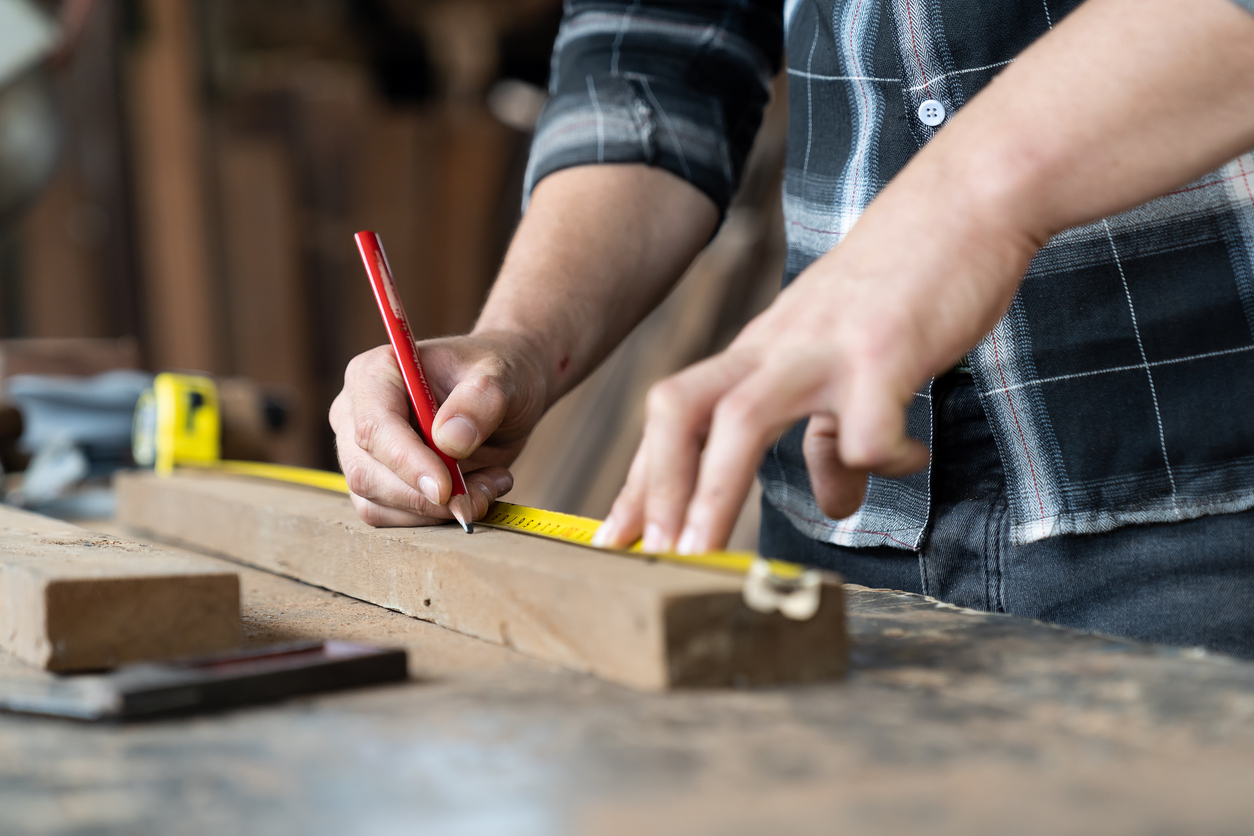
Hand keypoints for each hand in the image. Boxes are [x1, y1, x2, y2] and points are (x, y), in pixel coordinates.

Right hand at [330, 331, 548, 526]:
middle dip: (425, 497)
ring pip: (376, 502)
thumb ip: (481, 401)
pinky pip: (392, 516)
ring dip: (436, 511)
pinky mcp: (378, 482)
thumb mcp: (503, 376)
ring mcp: (362, 451)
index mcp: (377, 372)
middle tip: (484, 493)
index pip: (375, 426)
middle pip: (367, 472)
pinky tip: (476, 492)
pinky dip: (435, 517)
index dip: (407, 462)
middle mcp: (356, 412)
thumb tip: (450, 440)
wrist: (503, 396)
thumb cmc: (497, 375)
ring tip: (490, 486)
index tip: (446, 488)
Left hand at [593, 162, 1037, 553]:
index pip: (676, 415)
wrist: (964, 201)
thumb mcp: (843, 362)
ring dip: (713, 489)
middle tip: (653, 553)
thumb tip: (833, 504)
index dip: (643, 479)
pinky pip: (867, 427)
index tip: (616, 536)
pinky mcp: (884, 349)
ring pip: (741, 417)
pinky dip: (882, 459)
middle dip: (655, 486)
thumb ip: (828, 436)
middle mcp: (775, 347)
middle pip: (680, 407)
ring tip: (704, 549)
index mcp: (758, 351)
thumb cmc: (900, 285)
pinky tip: (910, 459)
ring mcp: (824, 346)